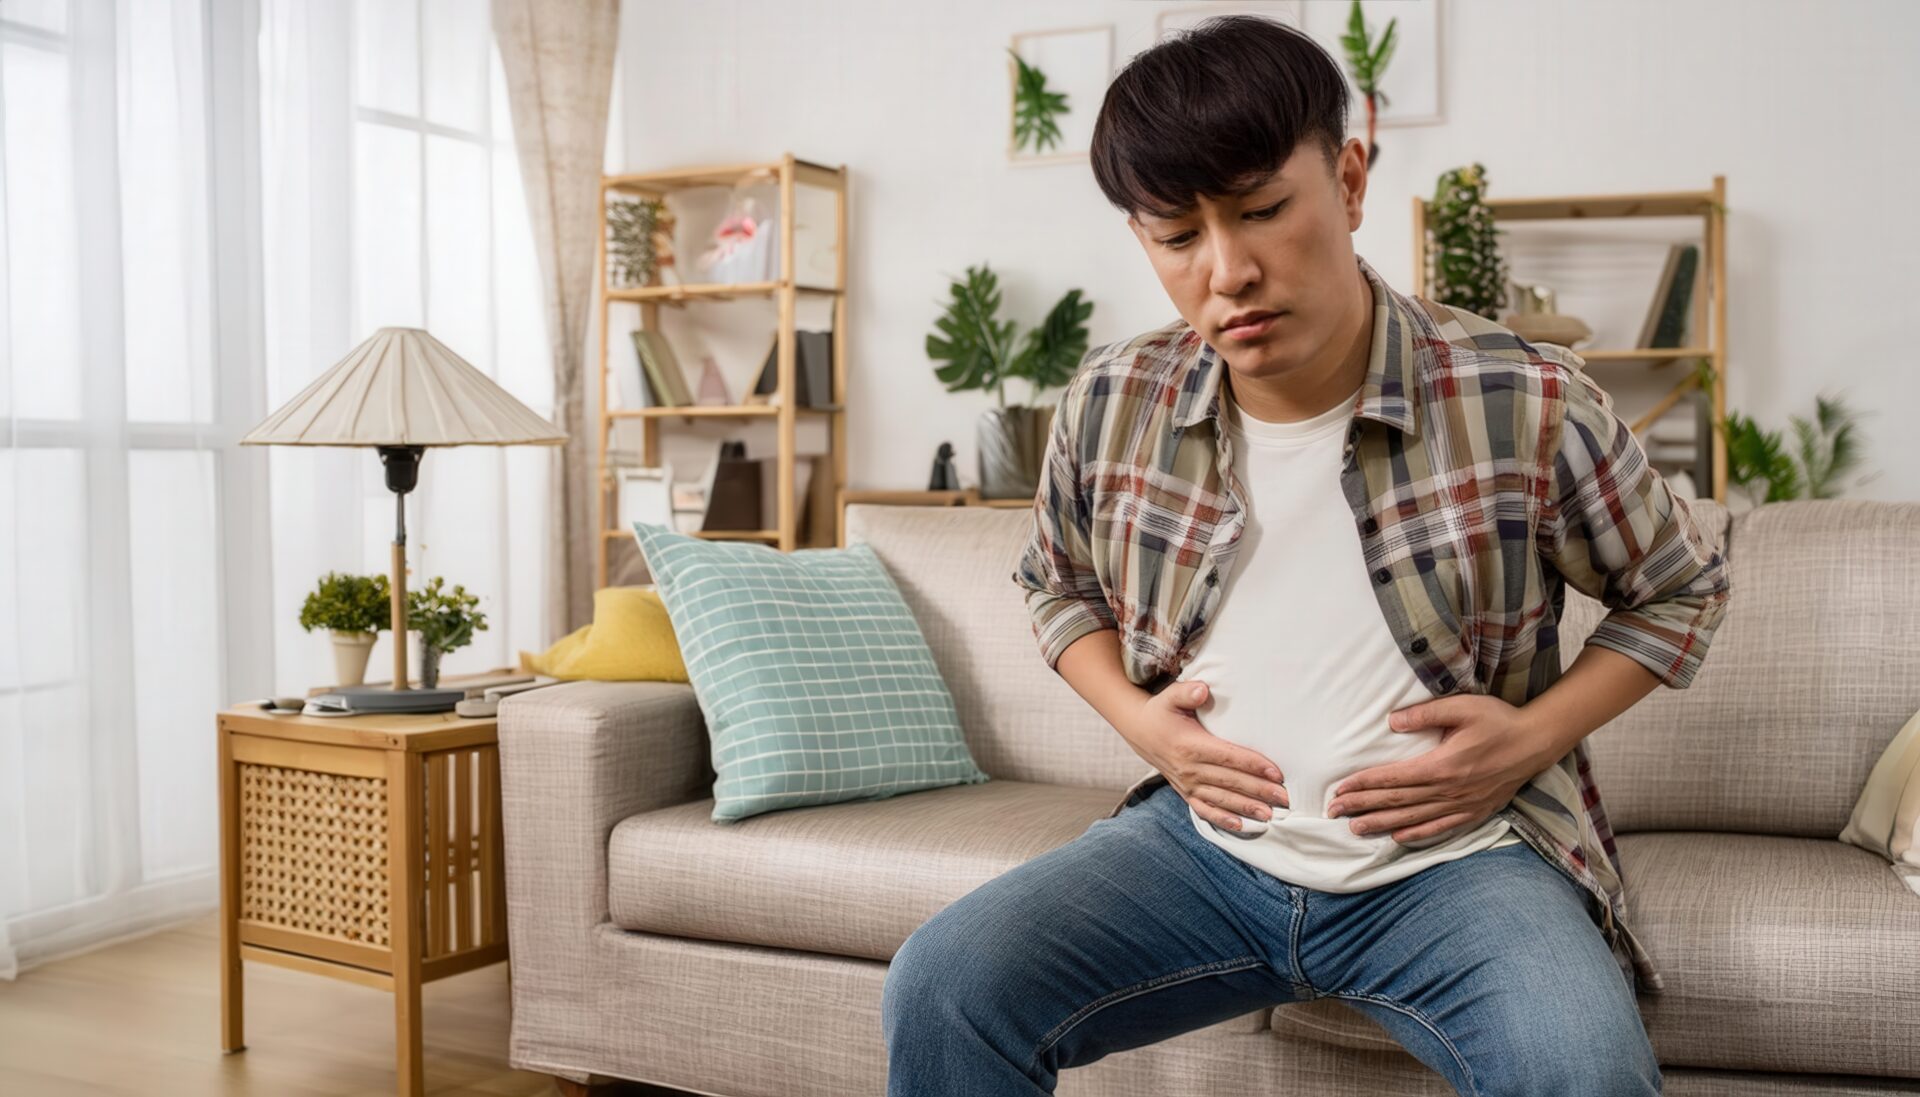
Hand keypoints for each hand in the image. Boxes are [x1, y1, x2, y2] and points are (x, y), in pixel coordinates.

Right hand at [1120, 679, 1289, 832]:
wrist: (1139, 732)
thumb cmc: (1162, 712)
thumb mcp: (1170, 697)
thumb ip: (1187, 692)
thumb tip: (1203, 690)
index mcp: (1190, 745)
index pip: (1228, 757)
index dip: (1253, 765)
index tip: (1276, 772)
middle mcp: (1189, 769)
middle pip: (1230, 781)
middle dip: (1258, 790)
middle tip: (1284, 797)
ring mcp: (1187, 784)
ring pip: (1221, 799)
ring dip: (1246, 808)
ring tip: (1270, 815)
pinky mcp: (1185, 792)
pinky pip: (1204, 810)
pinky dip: (1222, 820)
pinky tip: (1241, 826)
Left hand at [1324, 694, 1543, 843]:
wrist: (1537, 742)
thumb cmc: (1498, 721)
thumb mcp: (1462, 707)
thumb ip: (1425, 713)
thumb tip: (1392, 721)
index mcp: (1442, 765)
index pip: (1393, 779)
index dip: (1364, 784)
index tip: (1340, 789)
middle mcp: (1449, 790)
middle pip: (1397, 802)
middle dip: (1362, 806)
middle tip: (1333, 812)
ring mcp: (1462, 804)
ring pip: (1414, 819)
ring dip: (1382, 824)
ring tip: (1355, 829)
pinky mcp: (1475, 811)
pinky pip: (1441, 828)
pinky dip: (1417, 834)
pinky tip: (1398, 838)